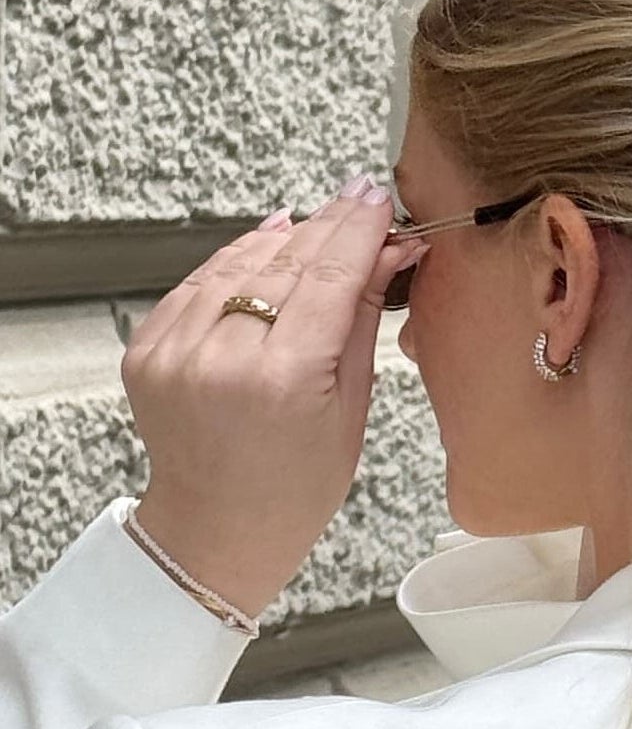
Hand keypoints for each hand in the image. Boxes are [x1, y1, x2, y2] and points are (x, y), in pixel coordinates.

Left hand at [120, 176, 427, 620]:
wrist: (217, 529)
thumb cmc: (294, 488)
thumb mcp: (351, 409)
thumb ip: (361, 320)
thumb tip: (388, 250)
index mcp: (283, 379)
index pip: (330, 276)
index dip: (358, 229)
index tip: (378, 198)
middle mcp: (222, 358)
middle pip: (285, 262)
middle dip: (327, 227)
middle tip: (358, 200)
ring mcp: (176, 352)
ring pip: (237, 263)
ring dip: (281, 237)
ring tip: (316, 223)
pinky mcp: (147, 351)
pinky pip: (197, 285)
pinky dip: (233, 262)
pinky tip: (264, 246)